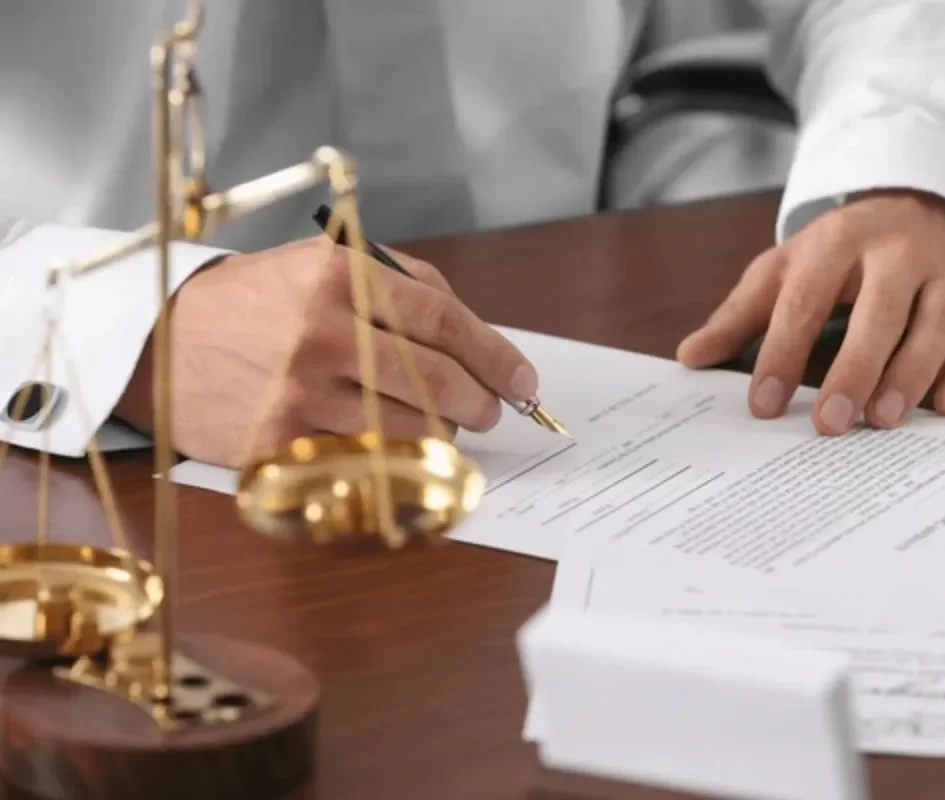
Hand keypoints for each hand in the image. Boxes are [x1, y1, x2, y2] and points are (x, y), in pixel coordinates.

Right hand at [113, 237, 537, 465]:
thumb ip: (401, 286)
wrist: (162, 345)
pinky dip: (396, 459)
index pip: (443, 322)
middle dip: (480, 402)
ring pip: (410, 430)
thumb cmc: (257, 302)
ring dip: (442, 435)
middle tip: (491, 410)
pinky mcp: (281, 444)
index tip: (523, 380)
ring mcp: (300, 395)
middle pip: (436, 381)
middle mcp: (322, 335)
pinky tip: (399, 449)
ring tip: (444, 425)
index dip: (495, 355)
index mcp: (339, 279)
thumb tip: (474, 334)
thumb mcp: (323, 265)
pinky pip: (366, 461)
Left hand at [676, 190, 944, 433]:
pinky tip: (944, 407)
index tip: (762, 404)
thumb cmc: (843, 251)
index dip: (782, 354)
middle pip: (877, 314)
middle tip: (829, 425)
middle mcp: (899, 250)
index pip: (805, 301)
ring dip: (911, 377)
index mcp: (839, 240)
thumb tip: (690, 357)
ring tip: (883, 422)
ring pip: (935, 326)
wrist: (921, 204)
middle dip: (852, 371)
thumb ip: (740, 315)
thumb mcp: (786, 268)